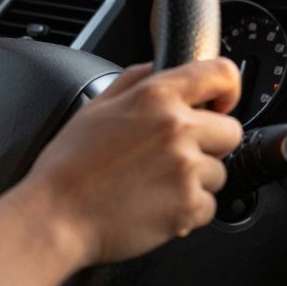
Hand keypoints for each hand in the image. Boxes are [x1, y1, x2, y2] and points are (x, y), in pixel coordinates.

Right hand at [14, 58, 243, 267]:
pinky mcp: (189, 206)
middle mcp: (176, 129)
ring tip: (152, 184)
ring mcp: (186, 169)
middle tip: (169, 156)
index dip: (227, 88)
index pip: (220, 74)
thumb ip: (133, 81)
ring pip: (218, 171)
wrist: (56, 216)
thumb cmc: (69, 166)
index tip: (220, 103)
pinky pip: (208, 205)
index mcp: (155, 98)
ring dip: (195, 180)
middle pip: (230, 130)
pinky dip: (187, 209)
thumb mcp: (94, 107)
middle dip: (208, 143)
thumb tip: (158, 69)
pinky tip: (153, 204)